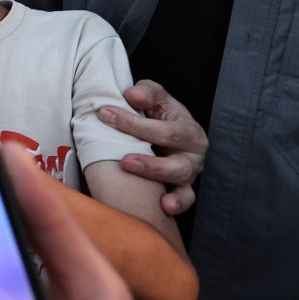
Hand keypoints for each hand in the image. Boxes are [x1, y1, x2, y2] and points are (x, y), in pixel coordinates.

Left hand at [99, 79, 208, 215]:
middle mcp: (194, 154)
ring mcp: (189, 173)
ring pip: (180, 180)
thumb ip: (147, 93)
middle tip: (124, 161)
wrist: (170, 134)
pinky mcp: (183, 189)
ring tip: (138, 180)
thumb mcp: (156, 98)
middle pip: (175, 160)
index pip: (163, 130)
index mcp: (188, 129)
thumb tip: (132, 95)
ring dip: (157, 179)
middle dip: (149, 162)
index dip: (133, 123)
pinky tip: (163, 207)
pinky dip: (177, 203)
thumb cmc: (160, 114)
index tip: (104, 114)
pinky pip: (184, 199)